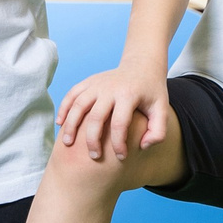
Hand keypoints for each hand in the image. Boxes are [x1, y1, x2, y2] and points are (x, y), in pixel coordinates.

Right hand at [55, 60, 169, 161]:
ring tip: (68, 143)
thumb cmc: (151, 92)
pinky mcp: (88, 81)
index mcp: (129, 95)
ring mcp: (97, 83)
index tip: (121, 157)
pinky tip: (60, 124)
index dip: (119, 143)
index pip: (120, 124)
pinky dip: (63, 109)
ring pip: (78, 105)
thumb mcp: (162, 109)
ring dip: (71, 125)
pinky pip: (72, 94)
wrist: (142, 65)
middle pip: (96, 117)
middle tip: (94, 157)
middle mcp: (110, 88)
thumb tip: (142, 146)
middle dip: (93, 139)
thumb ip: (158, 131)